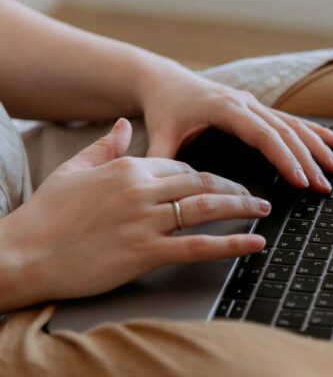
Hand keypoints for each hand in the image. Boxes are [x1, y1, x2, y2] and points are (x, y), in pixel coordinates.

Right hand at [0, 119, 271, 311]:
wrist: (20, 254)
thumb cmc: (45, 215)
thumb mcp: (72, 169)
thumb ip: (103, 145)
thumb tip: (120, 123)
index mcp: (128, 167)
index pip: (180, 167)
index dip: (204, 177)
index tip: (220, 184)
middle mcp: (142, 190)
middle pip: (201, 183)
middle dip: (234, 189)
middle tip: (256, 195)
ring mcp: (146, 221)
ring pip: (207, 208)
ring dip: (242, 208)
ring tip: (263, 210)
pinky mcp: (146, 252)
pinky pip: (199, 245)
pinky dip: (232, 243)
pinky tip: (254, 243)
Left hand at [138, 65, 332, 192]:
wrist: (166, 81)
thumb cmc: (164, 108)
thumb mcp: (159, 134)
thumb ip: (161, 160)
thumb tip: (161, 190)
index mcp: (224, 107)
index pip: (262, 135)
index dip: (285, 157)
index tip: (301, 179)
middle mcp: (245, 103)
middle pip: (285, 131)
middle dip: (308, 159)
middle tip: (324, 185)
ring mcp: (255, 104)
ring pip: (294, 125)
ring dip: (318, 147)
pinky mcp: (260, 109)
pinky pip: (293, 121)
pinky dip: (316, 133)